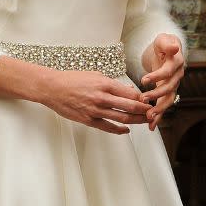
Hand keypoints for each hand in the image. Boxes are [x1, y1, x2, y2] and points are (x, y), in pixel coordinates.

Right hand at [36, 68, 150, 134]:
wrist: (53, 88)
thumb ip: (111, 84)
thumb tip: (127, 91)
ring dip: (136, 121)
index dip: (142, 98)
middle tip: (152, 112)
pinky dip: (119, 130)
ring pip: (122, 118)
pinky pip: (108, 127)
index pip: (130, 93)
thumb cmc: (72, 79)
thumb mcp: (95, 75)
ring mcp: (96, 110)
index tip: (148, 100)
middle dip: (144, 111)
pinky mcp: (89, 120)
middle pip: (130, 107)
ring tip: (144, 121)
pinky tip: (126, 130)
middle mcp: (102, 97)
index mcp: (105, 84)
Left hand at [140, 33, 184, 130]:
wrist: (168, 50)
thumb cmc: (164, 44)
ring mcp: (173, 85)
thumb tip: (174, 48)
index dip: (157, 76)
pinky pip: (164, 106)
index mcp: (176, 63)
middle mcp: (177, 76)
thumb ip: (167, 44)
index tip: (144, 80)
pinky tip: (150, 126)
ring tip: (148, 118)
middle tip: (143, 100)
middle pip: (169, 89)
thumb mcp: (164, 39)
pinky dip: (158, 116)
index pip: (167, 71)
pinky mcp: (167, 92)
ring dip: (159, 110)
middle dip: (156, 96)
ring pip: (168, 100)